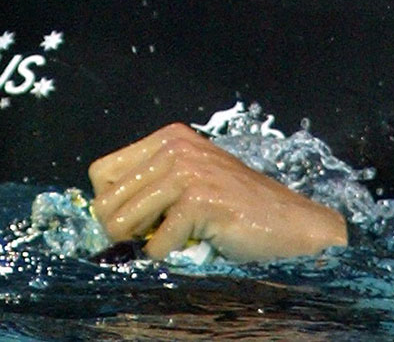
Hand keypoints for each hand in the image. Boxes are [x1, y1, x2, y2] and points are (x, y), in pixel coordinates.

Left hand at [89, 122, 346, 261]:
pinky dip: (168, 254)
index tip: (130, 220)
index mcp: (169, 138)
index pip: (102, 172)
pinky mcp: (199, 200)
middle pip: (107, 199)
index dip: (108, 203)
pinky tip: (190, 246)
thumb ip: (153, 185)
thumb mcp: (191, 180)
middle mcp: (175, 147)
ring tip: (166, 242)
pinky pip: (157, 242)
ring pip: (124, 221)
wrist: (291, 222)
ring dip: (141, 243)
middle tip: (147, 238)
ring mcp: (187, 172)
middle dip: (120, 229)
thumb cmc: (238, 206)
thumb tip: (103, 214)